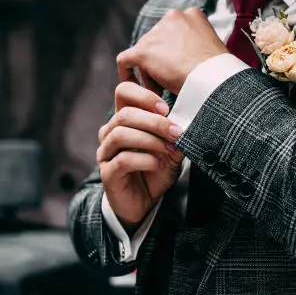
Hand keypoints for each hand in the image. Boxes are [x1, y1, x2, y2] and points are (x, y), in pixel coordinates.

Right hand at [97, 82, 183, 224]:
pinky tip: (158, 164)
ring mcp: (106, 153)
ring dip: (150, 140)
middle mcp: (110, 133)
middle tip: (176, 132)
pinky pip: (123, 160)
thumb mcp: (171, 149)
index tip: (166, 108)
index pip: (123, 92)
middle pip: (125, 114)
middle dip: (155, 122)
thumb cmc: (156, 170)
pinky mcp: (107, 173)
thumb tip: (190, 121)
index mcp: (124, 120)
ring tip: (169, 150)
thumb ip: (175, 134)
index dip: (144, 95)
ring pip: (121, 134)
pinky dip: (145, 159)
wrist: (144, 202)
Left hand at [116, 7, 228, 94]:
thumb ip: (200, 46)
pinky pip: (126, 60)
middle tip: (169, 85)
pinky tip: (135, 88)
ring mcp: (157, 33)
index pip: (175, 33)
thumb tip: (195, 58)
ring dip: (151, 73)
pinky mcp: (144, 51)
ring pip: (144, 53)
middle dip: (161, 64)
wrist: (215, 79)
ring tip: (161, 93)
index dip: (175, 53)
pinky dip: (127, 73)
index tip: (180, 71)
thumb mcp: (215, 49)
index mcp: (193, 15)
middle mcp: (173, 18)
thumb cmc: (221, 72)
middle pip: (158, 42)